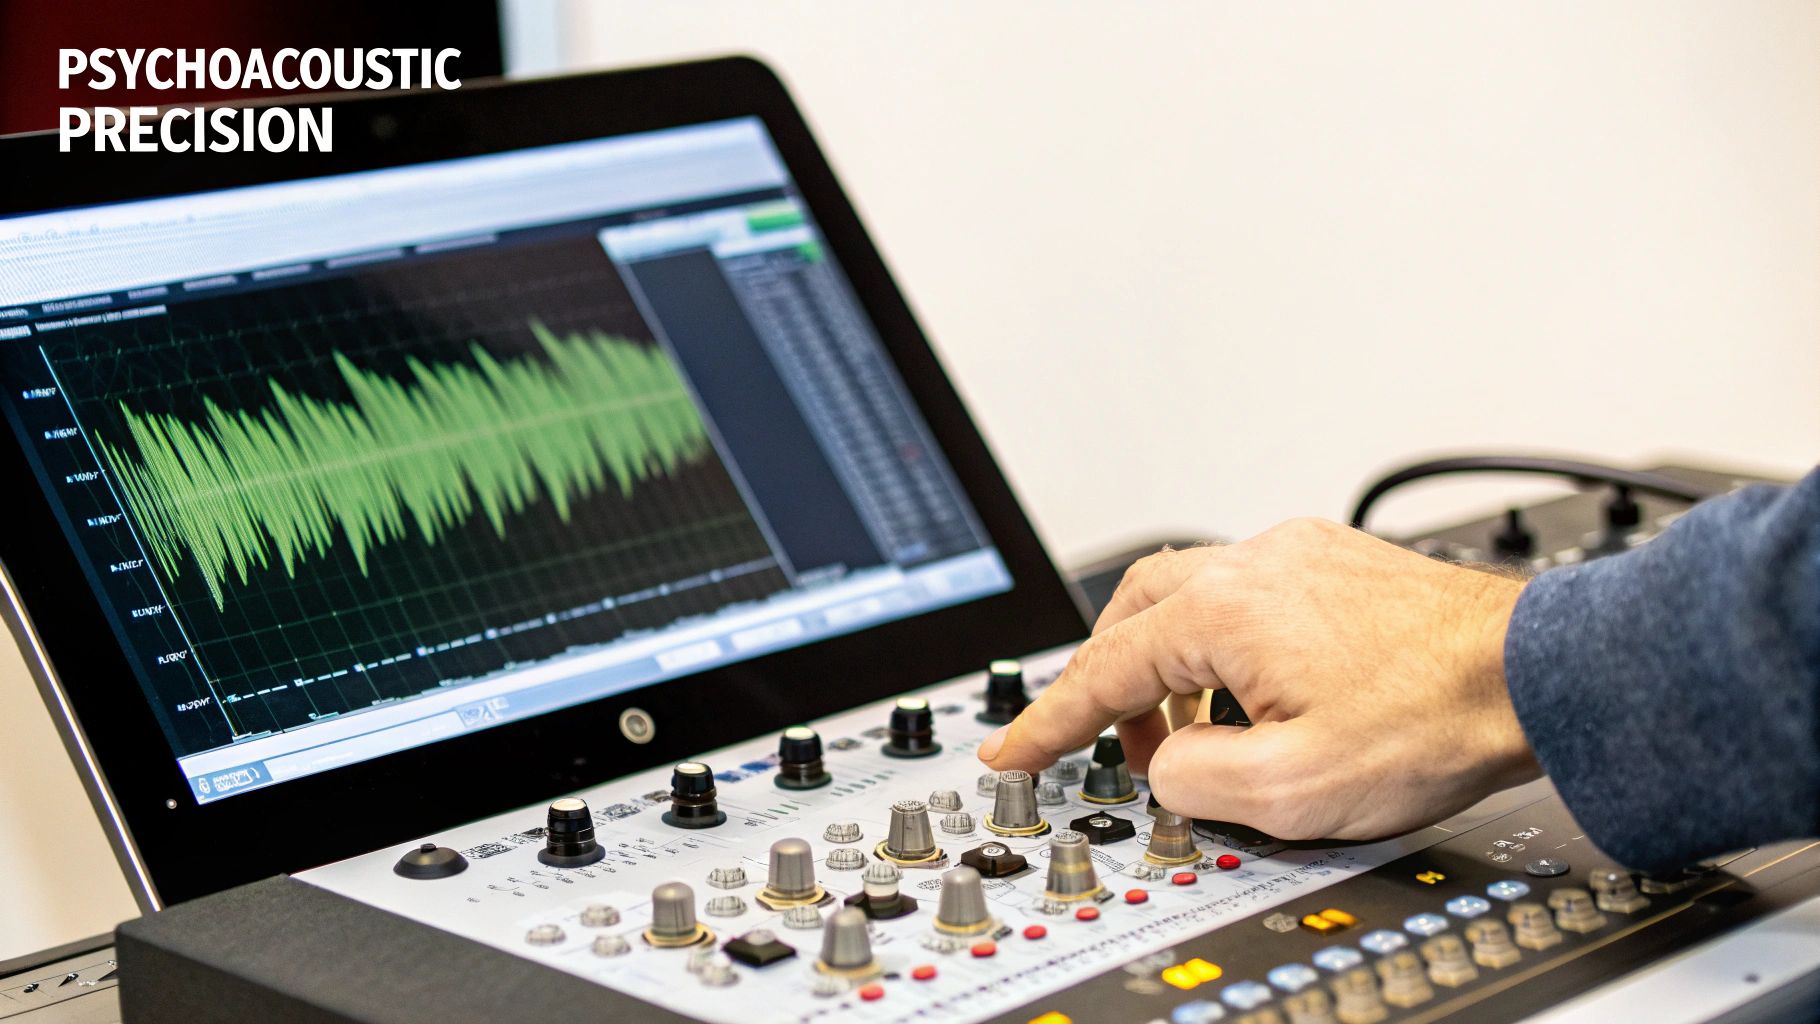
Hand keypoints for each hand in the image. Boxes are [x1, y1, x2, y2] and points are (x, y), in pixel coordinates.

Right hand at [978, 518, 1538, 839]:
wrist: (1538, 676)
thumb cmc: (1436, 718)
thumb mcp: (1293, 790)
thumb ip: (1197, 783)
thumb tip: (1171, 769)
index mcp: (1226, 610)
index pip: (1106, 670)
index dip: (1050, 719)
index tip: (1013, 746)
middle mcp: (1255, 563)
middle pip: (1134, 609)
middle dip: (1108, 679)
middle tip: (1113, 742)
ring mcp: (1298, 554)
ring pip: (1190, 598)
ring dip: (1172, 667)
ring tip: (1200, 738)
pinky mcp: (1336, 563)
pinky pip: (1245, 595)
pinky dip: (1222, 648)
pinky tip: (1257, 697)